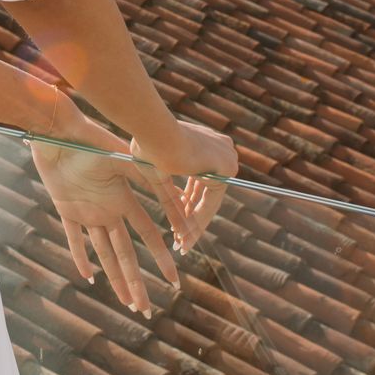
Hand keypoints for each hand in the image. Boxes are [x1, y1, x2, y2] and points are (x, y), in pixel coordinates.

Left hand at [30, 116, 187, 316]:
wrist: (59, 130)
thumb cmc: (92, 137)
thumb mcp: (126, 158)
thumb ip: (151, 178)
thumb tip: (183, 196)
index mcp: (125, 197)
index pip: (147, 233)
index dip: (160, 256)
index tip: (174, 279)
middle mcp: (109, 208)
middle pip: (126, 252)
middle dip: (136, 281)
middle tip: (145, 309)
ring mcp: (87, 210)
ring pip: (104, 252)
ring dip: (114, 277)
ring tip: (126, 302)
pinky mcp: (65, 208)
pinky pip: (74, 238)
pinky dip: (80, 258)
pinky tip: (89, 278)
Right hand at [129, 118, 238, 254]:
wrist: (155, 130)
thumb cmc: (147, 143)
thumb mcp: (156, 172)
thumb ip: (168, 193)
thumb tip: (169, 215)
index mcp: (204, 144)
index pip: (199, 182)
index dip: (186, 204)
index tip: (177, 223)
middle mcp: (220, 149)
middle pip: (205, 194)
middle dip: (190, 218)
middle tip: (179, 240)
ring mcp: (226, 157)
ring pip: (208, 201)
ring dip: (193, 225)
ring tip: (180, 244)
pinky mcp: (226, 168)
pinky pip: (211, 202)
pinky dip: (198, 220)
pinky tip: (185, 237)